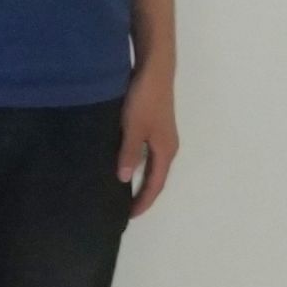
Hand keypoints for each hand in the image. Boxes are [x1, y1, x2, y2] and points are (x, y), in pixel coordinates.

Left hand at [116, 66, 178, 217]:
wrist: (154, 70)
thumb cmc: (145, 100)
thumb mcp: (133, 128)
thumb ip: (129, 153)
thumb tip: (123, 180)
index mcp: (165, 151)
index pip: (155, 184)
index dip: (143, 201)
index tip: (130, 216)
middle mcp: (167, 146)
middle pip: (155, 176)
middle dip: (142, 193)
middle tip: (123, 207)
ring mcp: (161, 135)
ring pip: (149, 163)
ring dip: (138, 177)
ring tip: (120, 188)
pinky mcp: (153, 124)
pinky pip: (144, 151)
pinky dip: (135, 161)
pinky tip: (120, 159)